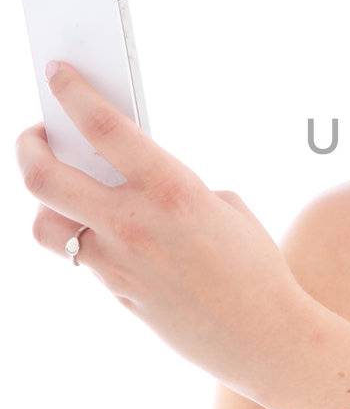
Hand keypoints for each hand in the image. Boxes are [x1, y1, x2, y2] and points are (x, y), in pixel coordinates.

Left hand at [14, 61, 313, 393]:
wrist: (262, 335)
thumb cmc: (254, 265)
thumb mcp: (222, 205)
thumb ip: (170, 186)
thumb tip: (128, 179)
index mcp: (171, 189)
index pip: (105, 128)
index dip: (73, 94)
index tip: (56, 73)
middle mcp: (134, 225)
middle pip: (44, 179)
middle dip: (27, 147)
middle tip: (35, 133)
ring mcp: (117, 263)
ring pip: (44, 224)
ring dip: (44, 200)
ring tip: (59, 184)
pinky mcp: (114, 292)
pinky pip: (76, 255)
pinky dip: (77, 233)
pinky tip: (95, 222)